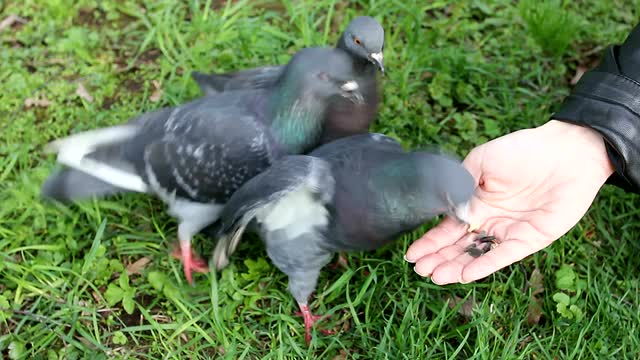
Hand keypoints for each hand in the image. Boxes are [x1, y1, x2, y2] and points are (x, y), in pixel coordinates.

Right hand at [405, 120, 614, 283]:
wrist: (563, 151)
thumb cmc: (522, 150)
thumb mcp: (481, 160)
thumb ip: (460, 183)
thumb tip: (447, 210)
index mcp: (476, 202)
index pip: (448, 228)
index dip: (430, 242)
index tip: (412, 255)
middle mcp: (490, 220)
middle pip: (460, 246)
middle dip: (439, 258)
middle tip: (421, 271)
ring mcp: (510, 231)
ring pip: (479, 254)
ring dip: (457, 266)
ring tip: (436, 277)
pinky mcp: (530, 238)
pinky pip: (505, 255)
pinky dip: (485, 265)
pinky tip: (466, 275)